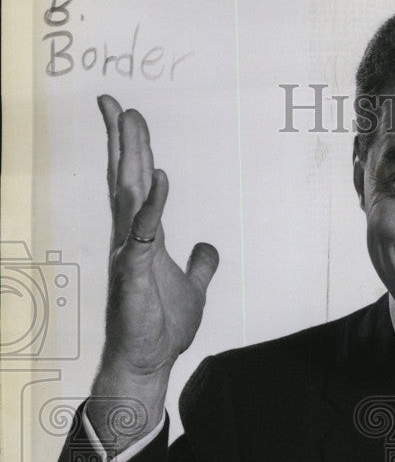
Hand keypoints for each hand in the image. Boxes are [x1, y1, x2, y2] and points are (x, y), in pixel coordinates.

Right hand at [96, 93, 218, 384]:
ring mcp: (130, 253)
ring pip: (128, 196)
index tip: (125, 115)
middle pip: (125, 179)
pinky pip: (145, 232)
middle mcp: (132, 238)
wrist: (150, 359)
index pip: (134, 185)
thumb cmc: (162, 325)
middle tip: (117, 103)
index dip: (131, 150)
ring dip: (130, 158)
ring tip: (130, 123)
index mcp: (145, 237)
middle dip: (123, 141)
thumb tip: (209, 246)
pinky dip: (153, 205)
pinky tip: (160, 179)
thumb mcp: (194, 289)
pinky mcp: (134, 272)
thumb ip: (201, 265)